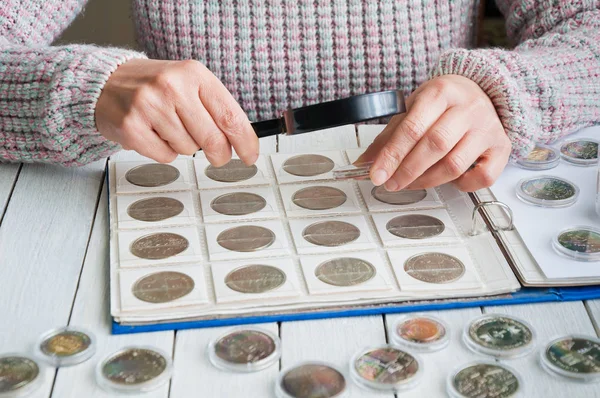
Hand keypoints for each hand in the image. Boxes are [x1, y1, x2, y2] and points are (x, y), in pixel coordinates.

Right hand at [95, 59, 257, 165]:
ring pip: (188, 149)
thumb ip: (215, 108)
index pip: (230, 115)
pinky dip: (164, 152)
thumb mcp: (189, 84)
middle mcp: (172, 86)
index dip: (245, 141)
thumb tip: (240, 140)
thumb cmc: (155, 87)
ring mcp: (150, 106)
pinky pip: (165, 157)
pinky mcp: (132, 127)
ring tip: (168, 128)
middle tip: (218, 156)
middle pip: (212, 138)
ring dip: (184, 146)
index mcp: (194, 73)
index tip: (250, 155)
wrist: (106, 82)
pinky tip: (154, 134)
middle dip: (220, 154)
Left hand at [358, 75, 510, 191]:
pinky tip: (449, 179)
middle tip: (391, 183)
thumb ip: (388, 136)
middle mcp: (468, 107)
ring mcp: (488, 128)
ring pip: (455, 164)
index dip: (392, 155)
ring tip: (411, 183)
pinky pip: (483, 177)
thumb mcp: (413, 108)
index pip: (413, 127)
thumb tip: (364, 163)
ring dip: (427, 180)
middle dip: (408, 170)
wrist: (482, 91)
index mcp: (441, 92)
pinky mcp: (501, 147)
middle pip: (435, 146)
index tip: (376, 175)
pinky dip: (463, 185)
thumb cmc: (443, 102)